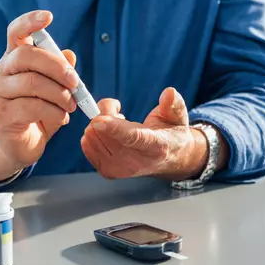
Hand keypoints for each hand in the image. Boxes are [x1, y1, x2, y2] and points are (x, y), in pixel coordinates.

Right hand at [0, 10, 78, 181]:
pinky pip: (32, 106)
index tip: (49, 17)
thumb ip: (60, 72)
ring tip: (71, 105)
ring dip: (60, 94)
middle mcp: (0, 71)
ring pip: (32, 83)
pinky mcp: (1, 115)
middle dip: (56, 66)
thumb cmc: (36, 112)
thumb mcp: (53, 89)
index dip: (30, 21)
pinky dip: (55, 112)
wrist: (17, 146)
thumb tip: (69, 54)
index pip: (15, 32)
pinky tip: (62, 118)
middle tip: (75, 81)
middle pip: (26, 55)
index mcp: (12, 59)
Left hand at [81, 87, 208, 179]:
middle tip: (120, 113)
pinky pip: (86, 144)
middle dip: (106, 113)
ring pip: (92, 137)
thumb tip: (169, 92)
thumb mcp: (177, 117)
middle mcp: (136, 162)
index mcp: (156, 146)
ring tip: (118, 125)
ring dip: (99, 123)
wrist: (168, 159)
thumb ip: (173, 104)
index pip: (133, 138)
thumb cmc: (171, 134)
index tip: (98, 119)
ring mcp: (120, 170)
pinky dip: (93, 133)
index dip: (114, 128)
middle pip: (105, 134)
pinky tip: (109, 134)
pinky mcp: (107, 172)